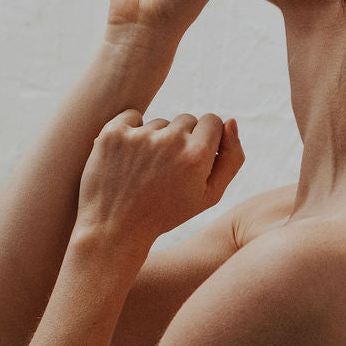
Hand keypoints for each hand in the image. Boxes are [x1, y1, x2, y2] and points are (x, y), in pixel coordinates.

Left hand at [73, 109, 245, 257]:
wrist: (115, 228)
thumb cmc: (166, 213)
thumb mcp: (210, 195)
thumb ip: (232, 158)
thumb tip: (231, 120)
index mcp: (197, 155)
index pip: (213, 121)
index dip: (206, 139)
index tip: (193, 157)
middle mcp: (170, 140)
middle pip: (186, 120)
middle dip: (181, 139)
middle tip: (167, 170)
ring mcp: (140, 135)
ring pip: (159, 122)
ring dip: (156, 139)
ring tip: (145, 171)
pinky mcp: (113, 132)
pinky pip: (132, 117)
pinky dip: (131, 131)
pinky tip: (128, 157)